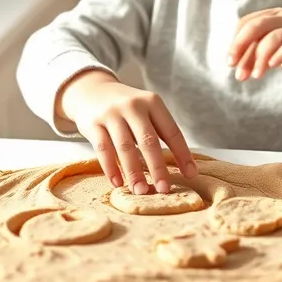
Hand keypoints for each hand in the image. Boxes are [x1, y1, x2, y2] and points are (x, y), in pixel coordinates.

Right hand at [57, 70, 197, 193]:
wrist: (90, 90)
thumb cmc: (126, 107)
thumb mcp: (146, 109)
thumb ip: (160, 131)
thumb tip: (182, 166)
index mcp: (152, 102)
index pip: (171, 131)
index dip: (182, 154)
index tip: (191, 174)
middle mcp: (133, 106)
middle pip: (148, 140)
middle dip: (157, 167)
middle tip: (164, 189)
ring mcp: (111, 114)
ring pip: (125, 147)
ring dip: (134, 172)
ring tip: (141, 191)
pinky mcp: (93, 124)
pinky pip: (103, 149)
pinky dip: (111, 168)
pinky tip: (118, 183)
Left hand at [227, 8, 281, 103]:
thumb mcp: (274, 52)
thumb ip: (256, 53)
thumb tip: (233, 63)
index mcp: (275, 15)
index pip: (247, 24)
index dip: (235, 42)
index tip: (230, 63)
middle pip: (257, 26)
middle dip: (241, 46)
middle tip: (233, 67)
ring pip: (273, 37)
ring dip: (259, 57)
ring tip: (255, 75)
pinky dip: (279, 56)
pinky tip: (271, 67)